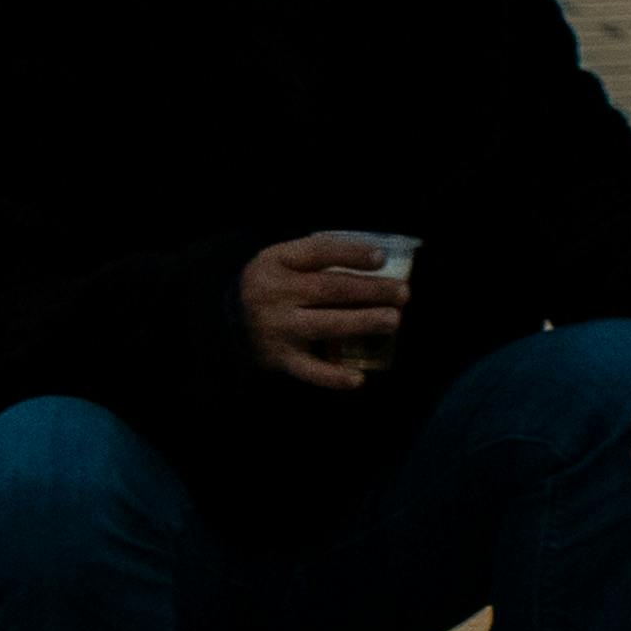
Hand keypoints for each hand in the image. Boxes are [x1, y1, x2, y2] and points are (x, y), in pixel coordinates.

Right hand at [238, 234, 406, 391]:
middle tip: (403, 293)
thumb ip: (317, 256)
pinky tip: (358, 378)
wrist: (227, 322)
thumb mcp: (281, 259)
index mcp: (277, 262)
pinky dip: (333, 377)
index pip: (318, 252)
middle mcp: (274, 294)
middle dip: (371, 291)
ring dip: (363, 323)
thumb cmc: (271, 285)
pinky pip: (310, 370)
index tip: (382, 258)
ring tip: (393, 321)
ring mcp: (276, 329)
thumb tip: (376, 259)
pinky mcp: (279, 359)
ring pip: (326, 325)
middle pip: (330, 289)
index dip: (351, 253)